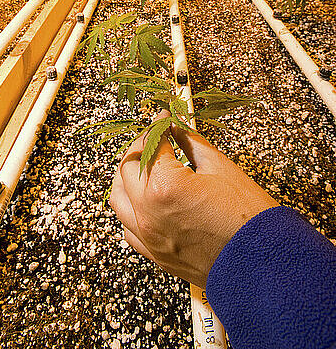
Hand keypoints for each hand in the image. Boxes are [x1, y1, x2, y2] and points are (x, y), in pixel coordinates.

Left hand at [110, 111, 278, 287]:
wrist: (265, 266)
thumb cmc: (249, 219)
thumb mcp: (221, 168)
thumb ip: (191, 143)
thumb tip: (177, 128)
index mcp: (164, 187)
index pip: (150, 145)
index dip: (158, 125)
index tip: (165, 117)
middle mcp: (148, 213)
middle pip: (127, 168)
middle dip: (141, 147)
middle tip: (157, 137)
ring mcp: (149, 237)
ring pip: (118, 198)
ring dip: (127, 176)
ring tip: (145, 164)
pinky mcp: (155, 254)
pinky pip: (128, 227)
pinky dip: (131, 208)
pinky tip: (144, 199)